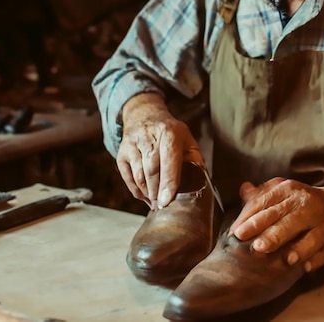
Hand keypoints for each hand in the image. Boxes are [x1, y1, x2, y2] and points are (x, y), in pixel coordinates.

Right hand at [116, 93, 202, 209]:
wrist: (144, 115)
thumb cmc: (170, 132)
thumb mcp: (187, 139)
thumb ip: (195, 160)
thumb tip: (201, 182)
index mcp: (169, 133)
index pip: (169, 161)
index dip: (168, 183)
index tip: (167, 201)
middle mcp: (149, 136)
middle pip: (152, 171)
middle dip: (157, 192)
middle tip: (164, 207)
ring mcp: (133, 144)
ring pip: (139, 176)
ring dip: (148, 193)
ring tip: (156, 203)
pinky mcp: (122, 153)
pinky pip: (128, 177)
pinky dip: (137, 191)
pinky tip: (146, 196)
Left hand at [229, 178, 323, 272]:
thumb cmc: (300, 203)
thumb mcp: (282, 192)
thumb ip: (261, 195)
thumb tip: (243, 189)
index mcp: (290, 190)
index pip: (268, 203)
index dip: (251, 218)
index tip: (236, 233)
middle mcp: (307, 205)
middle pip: (289, 220)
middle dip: (273, 234)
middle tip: (256, 247)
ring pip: (311, 237)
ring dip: (299, 249)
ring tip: (286, 260)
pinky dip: (316, 259)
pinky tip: (306, 267)